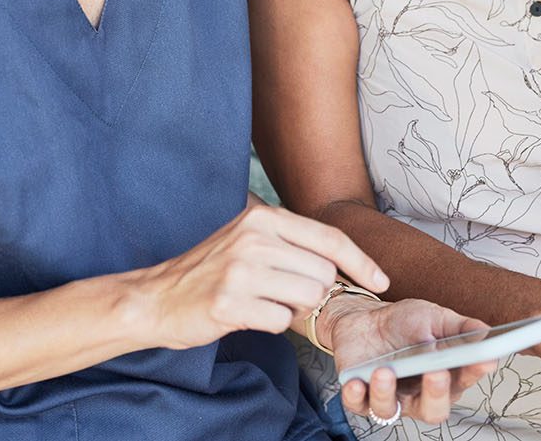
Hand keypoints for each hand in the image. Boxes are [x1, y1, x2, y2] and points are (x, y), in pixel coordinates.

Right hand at [137, 204, 388, 350]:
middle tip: (281, 292)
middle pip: (323, 273)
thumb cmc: (212, 271)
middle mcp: (254, 238)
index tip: (381, 281)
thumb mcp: (250, 239)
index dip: (362, 262)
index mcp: (263, 217)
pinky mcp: (229, 302)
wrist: (159, 297)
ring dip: (292, 308)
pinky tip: (248, 314)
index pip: (330, 238)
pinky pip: (280, 321)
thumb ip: (293, 242)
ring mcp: (240, 270)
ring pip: (307, 297)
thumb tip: (348, 261)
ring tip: (263, 301)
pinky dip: (272, 324)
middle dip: (312, 290)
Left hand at [325, 297, 495, 425]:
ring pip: (391, 411)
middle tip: (436, 373)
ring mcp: (389, 397)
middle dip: (436, 395)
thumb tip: (487, 332)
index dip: (474, 372)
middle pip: (433, 410)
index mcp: (443, 377)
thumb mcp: (435, 318)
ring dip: (387, 393)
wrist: (364, 318)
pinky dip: (356, 396)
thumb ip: (461, 327)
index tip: (483, 358)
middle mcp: (418, 395)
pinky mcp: (359, 396)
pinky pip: (357, 405)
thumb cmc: (403, 323)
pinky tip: (357, 383)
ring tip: (384, 371)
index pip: (463, 381)